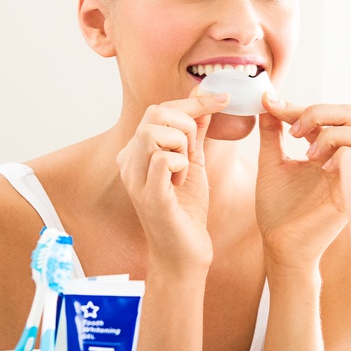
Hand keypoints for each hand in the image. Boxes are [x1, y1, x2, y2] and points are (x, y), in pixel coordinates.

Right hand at [116, 91, 229, 273]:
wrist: (185, 253)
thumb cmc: (186, 210)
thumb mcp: (192, 161)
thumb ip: (195, 130)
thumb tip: (204, 96)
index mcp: (136, 151)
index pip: (159, 109)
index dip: (193, 102)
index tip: (223, 99)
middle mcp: (128, 161)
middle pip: (156, 114)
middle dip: (186, 126)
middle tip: (192, 153)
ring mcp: (134, 178)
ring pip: (155, 132)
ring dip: (182, 146)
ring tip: (184, 170)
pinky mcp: (148, 196)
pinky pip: (163, 159)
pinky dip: (181, 165)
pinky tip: (181, 182)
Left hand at [256, 94, 350, 271]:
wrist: (280, 246)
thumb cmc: (277, 210)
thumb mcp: (271, 164)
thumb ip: (271, 133)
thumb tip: (266, 101)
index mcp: (322, 148)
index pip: (320, 114)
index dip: (296, 105)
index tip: (269, 104)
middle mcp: (340, 157)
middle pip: (349, 112)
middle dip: (320, 112)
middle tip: (294, 131)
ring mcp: (350, 173)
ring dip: (332, 135)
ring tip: (309, 155)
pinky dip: (343, 155)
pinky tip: (322, 169)